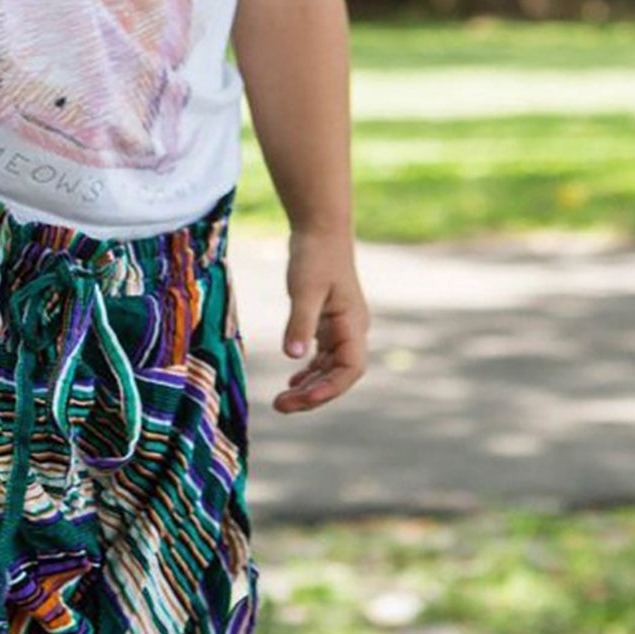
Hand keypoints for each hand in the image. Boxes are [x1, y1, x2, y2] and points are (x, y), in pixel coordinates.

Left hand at [273, 226, 369, 413]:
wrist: (320, 228)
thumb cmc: (315, 255)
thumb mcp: (305, 289)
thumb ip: (300, 323)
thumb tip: (292, 356)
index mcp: (353, 325)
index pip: (350, 370)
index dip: (329, 389)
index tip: (302, 398)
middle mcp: (351, 330)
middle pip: (338, 375)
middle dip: (313, 394)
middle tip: (281, 405)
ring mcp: (341, 327)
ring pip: (330, 368)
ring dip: (310, 386)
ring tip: (283, 400)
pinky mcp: (328, 321)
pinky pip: (323, 355)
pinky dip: (310, 370)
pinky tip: (294, 379)